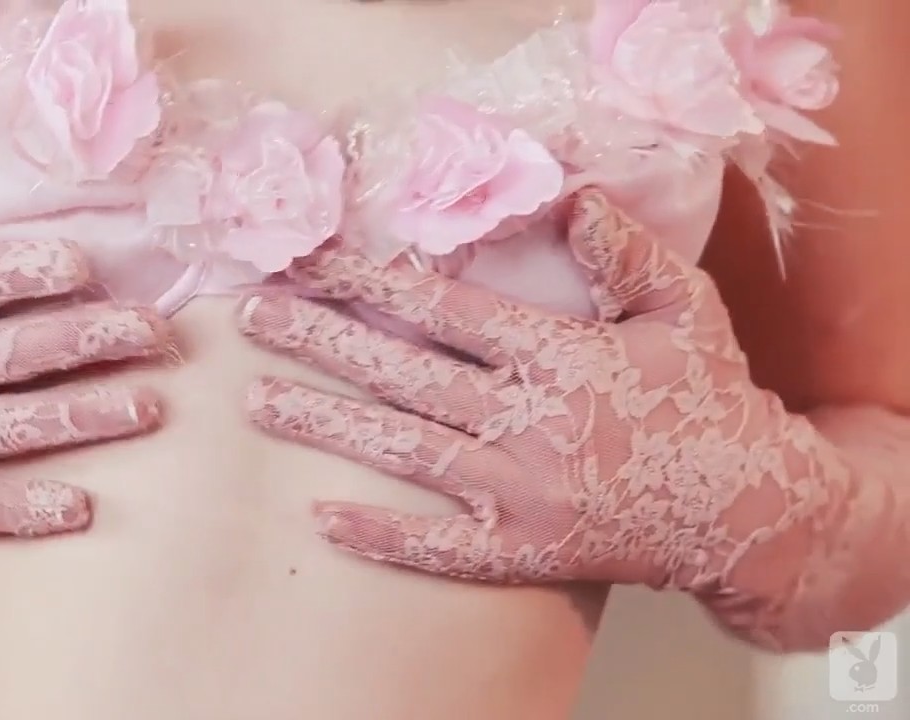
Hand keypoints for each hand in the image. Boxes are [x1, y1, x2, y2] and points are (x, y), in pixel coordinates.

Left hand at [238, 188, 861, 647]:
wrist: (748, 509)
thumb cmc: (709, 402)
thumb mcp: (684, 310)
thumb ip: (625, 253)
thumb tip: (571, 197)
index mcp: (558, 357)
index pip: (442, 311)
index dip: (369, 281)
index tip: (310, 261)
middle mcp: (527, 423)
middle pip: (402, 374)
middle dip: (321, 341)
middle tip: (252, 316)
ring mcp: (521, 493)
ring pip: (403, 451)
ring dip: (326, 423)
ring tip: (257, 399)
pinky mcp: (525, 551)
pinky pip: (440, 548)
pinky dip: (381, 535)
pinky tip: (320, 519)